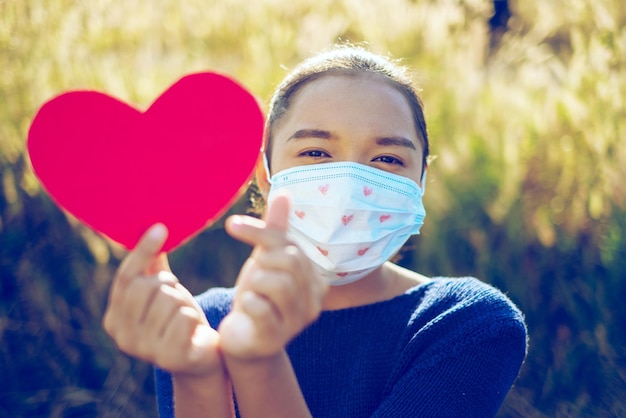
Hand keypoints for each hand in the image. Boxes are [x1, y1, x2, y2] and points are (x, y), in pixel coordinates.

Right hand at [103, 224, 221, 376]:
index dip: (143, 250)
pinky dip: (194, 317)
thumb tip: (151, 228)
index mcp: (113, 319)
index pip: (125, 278)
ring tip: (186, 315)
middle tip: (178, 294)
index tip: (160, 227)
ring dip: (184, 302)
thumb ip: (152, 267)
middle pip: (147, 286)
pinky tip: (193, 329)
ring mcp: (144, 350)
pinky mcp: (169, 358)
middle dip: (169, 283)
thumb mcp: (162, 294)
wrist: (200, 358)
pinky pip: (184, 317)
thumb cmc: (178, 321)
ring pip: (169, 300)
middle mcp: (122, 338)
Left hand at [219, 194, 327, 359]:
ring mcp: (298, 323)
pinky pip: (260, 308)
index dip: (260, 232)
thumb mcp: (266, 260)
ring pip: (275, 282)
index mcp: (317, 280)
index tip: (232, 225)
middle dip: (260, 262)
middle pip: (289, 261)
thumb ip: (277, 229)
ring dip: (253, 284)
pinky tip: (246, 309)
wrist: (244, 340)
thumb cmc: (259, 296)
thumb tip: (284, 193)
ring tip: (250, 294)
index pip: (291, 245)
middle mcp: (315, 302)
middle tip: (251, 276)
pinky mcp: (276, 339)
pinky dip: (247, 302)